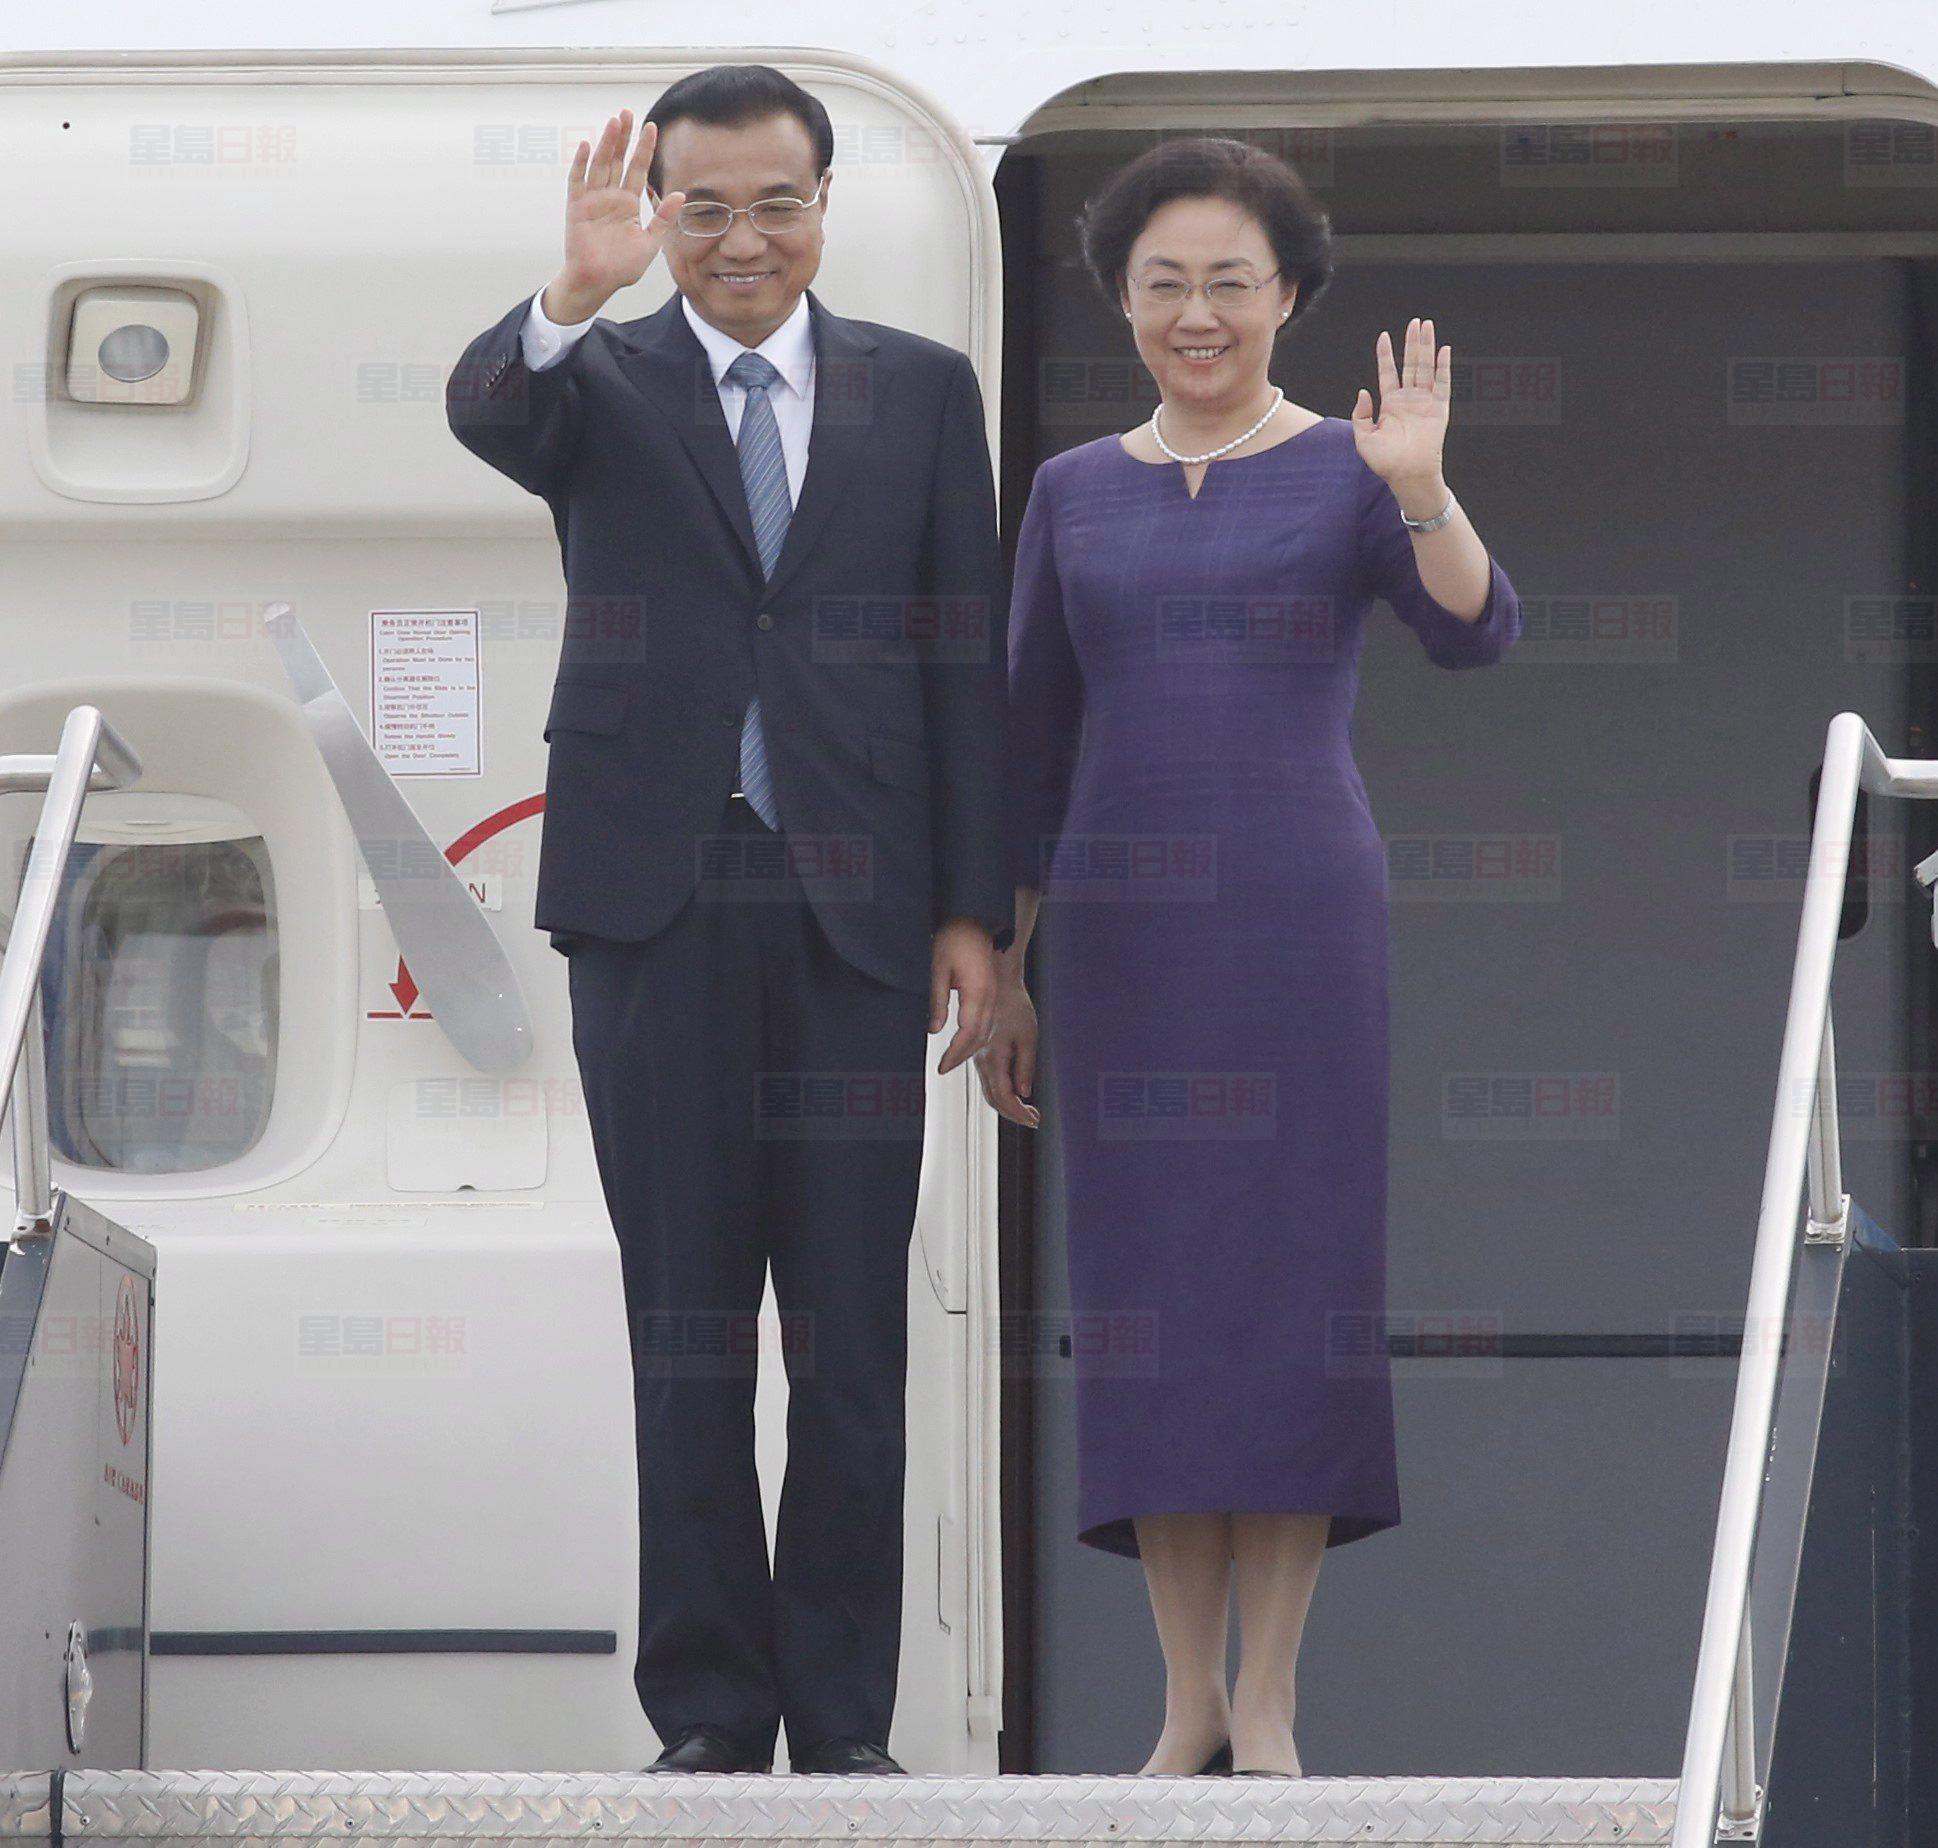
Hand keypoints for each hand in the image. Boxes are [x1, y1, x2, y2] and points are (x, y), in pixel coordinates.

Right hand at [548, 111, 684, 319]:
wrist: (598, 283)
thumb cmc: (621, 267)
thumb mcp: (650, 242)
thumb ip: (663, 218)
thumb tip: (680, 194)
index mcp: (628, 204)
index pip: (638, 169)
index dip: (644, 149)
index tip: (651, 128)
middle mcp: (610, 197)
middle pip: (618, 160)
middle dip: (624, 137)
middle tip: (628, 113)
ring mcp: (592, 200)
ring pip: (600, 164)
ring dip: (607, 143)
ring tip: (614, 122)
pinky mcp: (576, 207)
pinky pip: (578, 181)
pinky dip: (582, 164)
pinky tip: (588, 146)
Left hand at [930, 918, 997, 1076]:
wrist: (977, 918)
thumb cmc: (955, 937)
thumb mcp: (938, 969)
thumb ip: (937, 1002)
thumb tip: (934, 1030)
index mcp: (977, 992)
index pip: (968, 1034)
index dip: (955, 1054)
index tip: (942, 1066)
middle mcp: (990, 997)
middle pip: (980, 1037)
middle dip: (962, 1056)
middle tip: (945, 1068)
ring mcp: (994, 994)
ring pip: (987, 1031)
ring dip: (971, 1048)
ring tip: (954, 1058)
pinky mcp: (993, 991)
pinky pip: (988, 1020)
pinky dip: (977, 1036)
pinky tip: (966, 1039)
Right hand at [974, 979, 1041, 1128]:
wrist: (998, 984)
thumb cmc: (1015, 1006)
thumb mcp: (1028, 1036)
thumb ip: (1025, 1067)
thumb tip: (1024, 1092)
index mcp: (993, 1058)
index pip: (1004, 1097)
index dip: (1019, 1113)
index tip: (1035, 1120)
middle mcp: (982, 1061)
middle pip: (994, 1099)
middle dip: (1014, 1114)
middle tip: (1034, 1119)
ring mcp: (979, 1058)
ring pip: (990, 1092)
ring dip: (1008, 1106)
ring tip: (1028, 1111)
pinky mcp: (981, 1053)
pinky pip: (989, 1080)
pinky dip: (1001, 1092)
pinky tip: (1015, 1094)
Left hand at [1351, 316, 1450, 492]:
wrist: (1407, 475)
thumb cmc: (1385, 462)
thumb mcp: (1363, 438)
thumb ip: (1360, 415)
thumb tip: (1363, 391)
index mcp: (1391, 405)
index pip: (1388, 372)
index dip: (1385, 354)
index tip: (1383, 336)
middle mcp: (1408, 400)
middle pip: (1410, 364)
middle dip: (1411, 343)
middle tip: (1414, 322)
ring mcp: (1425, 402)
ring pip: (1426, 367)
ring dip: (1426, 347)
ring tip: (1426, 326)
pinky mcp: (1439, 408)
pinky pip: (1443, 383)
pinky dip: (1444, 366)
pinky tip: (1444, 350)